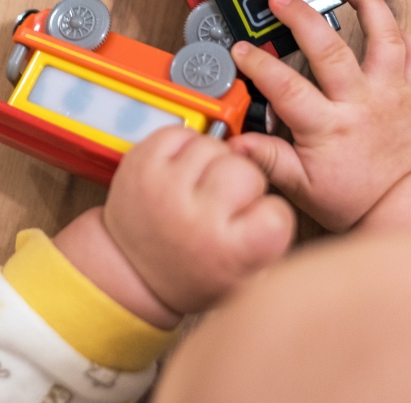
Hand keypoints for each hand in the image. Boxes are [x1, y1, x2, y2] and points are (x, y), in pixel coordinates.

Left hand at [65, 127, 294, 321]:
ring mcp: (165, 188)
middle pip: (245, 169)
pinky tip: (180, 171)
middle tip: (222, 204)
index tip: (252, 223)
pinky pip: (180, 133)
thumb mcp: (243, 275)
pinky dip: (185, 146)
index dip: (268, 213)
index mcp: (230, 253)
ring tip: (198, 188)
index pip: (276, 212)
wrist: (131, 269)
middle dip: (241, 182)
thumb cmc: (193, 271)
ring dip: (212, 162)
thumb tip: (278, 202)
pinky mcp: (141, 165)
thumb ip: (270, 242)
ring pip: (214, 146)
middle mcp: (196, 219)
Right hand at [228, 0, 410, 234]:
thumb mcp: (301, 186)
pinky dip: (403, 34)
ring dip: (369, 6)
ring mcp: (389, 93)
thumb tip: (236, 143)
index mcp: (329, 126)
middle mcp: (361, 103)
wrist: (404, 207)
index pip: (286, 87)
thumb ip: (268, 159)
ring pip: (384, 39)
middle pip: (330, 49)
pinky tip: (388, 18)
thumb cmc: (355, 198)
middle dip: (302, 17)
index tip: (242, 50)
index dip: (259, 64)